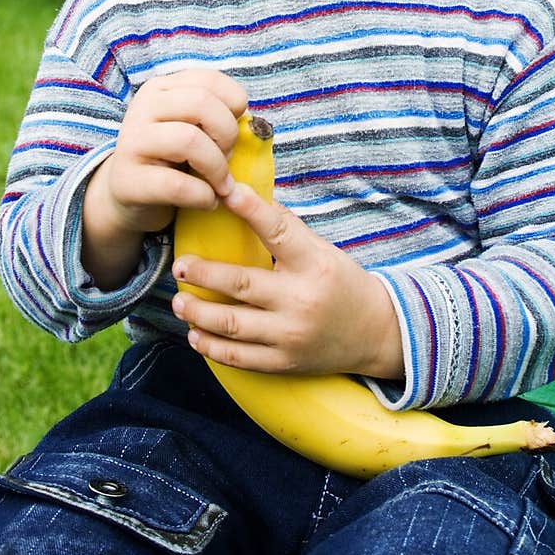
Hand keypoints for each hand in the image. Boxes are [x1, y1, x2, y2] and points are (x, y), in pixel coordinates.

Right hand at [82, 68, 247, 286]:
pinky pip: (177, 185)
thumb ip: (218, 118)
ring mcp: (131, 142)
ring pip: (189, 140)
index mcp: (161, 89)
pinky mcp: (127, 180)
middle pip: (201, 104)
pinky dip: (203, 196)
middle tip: (229, 159)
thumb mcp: (194, 130)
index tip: (233, 130)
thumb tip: (253, 125)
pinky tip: (207, 201)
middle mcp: (143, 108)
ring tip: (221, 184)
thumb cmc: (173, 160)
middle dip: (227, 134)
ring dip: (218, 168)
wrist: (128, 197)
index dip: (234, 105)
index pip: (210, 80)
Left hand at [171, 183, 403, 380]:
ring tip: (179, 301)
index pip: (279, 231)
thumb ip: (288, 230)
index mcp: (314, 264)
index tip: (226, 191)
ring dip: (198, 313)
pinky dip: (211, 347)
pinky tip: (195, 335)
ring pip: (231, 325)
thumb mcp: (323, 250)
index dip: (251, 210)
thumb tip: (247, 197)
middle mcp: (301, 300)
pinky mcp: (284, 363)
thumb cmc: (342, 283)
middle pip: (241, 285)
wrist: (375, 334)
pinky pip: (238, 357)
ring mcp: (291, 335)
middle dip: (203, 274)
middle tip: (179, 265)